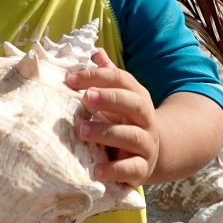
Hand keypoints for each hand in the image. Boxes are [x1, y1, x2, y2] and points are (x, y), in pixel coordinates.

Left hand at [66, 49, 159, 187]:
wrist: (151, 155)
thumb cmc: (125, 122)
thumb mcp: (119, 99)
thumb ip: (108, 77)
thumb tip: (95, 52)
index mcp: (137, 97)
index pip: (122, 80)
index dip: (98, 76)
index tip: (71, 79)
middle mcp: (145, 119)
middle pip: (133, 104)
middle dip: (110, 99)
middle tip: (85, 98)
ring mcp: (146, 144)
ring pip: (131, 135)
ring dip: (106, 132)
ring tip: (82, 130)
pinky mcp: (142, 169)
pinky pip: (132, 169)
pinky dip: (114, 170)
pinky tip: (96, 170)